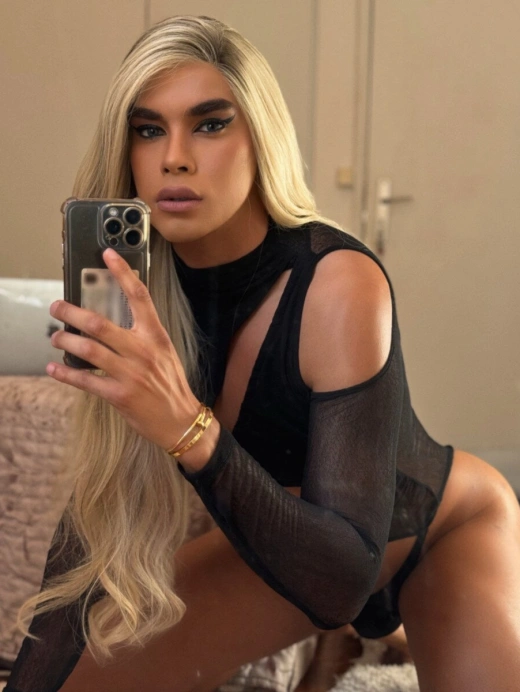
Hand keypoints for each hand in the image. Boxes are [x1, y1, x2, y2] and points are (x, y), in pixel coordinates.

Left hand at [47, 248, 203, 453]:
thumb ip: (143, 335)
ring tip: (55, 337)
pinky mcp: (119, 395)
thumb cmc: (170, 385)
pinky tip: (54, 368)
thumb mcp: (164, 353)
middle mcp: (142, 351)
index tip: (108, 255)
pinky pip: (86, 381)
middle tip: (57, 307)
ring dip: (66, 341)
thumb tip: (113, 321)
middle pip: (100, 324)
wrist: (180, 420)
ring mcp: (130, 374)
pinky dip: (66, 374)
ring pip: (89, 350)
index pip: (139, 297)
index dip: (123, 274)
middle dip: (72, 313)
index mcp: (156, 336)